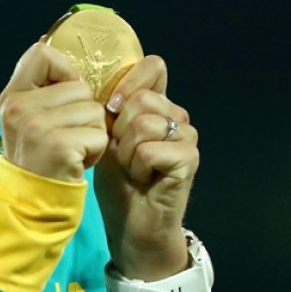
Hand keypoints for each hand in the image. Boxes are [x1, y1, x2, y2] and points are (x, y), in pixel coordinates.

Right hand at [0, 43, 108, 182]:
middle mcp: (19, 107)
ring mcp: (37, 126)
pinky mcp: (59, 146)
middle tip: (67, 137)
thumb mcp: (28, 120)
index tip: (64, 96)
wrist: (30, 206)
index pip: (42, 53)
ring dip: (93, 133)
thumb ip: (40, 89)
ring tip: (73, 151)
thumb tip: (49, 38)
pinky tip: (78, 163)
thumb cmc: (39, 160)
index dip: (64, 71)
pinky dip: (96, 151)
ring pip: (94, 110)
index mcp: (11, 96)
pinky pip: (99, 134)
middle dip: (84, 113)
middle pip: (80, 86)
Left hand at [93, 55, 199, 279]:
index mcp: (159, 105)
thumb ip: (112, 108)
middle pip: (140, 98)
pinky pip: (149, 149)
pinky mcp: (188, 159)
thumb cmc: (119, 182)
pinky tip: (143, 178)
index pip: (153, 67)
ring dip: (127, 151)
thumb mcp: (108, 137)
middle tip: (123, 154)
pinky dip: (137, 166)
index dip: (127, 82)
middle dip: (119, 129)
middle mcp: (178, 115)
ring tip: (132, 168)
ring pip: (143, 123)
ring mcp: (187, 137)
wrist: (132, 224)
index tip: (111, 108)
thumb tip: (102, 83)